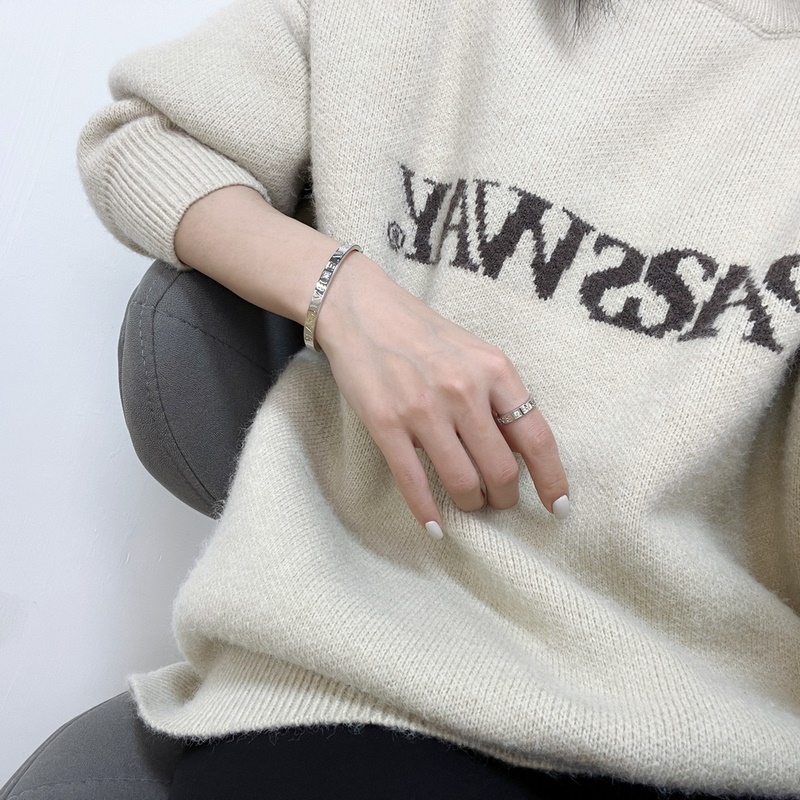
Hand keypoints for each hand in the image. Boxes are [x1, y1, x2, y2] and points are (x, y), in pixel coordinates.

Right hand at [315, 252, 570, 536]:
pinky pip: (414, 482)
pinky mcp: (386, 424)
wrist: (363, 310)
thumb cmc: (425, 335)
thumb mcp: (476, 353)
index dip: (552, 480)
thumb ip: (500, 396)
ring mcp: (423, 409)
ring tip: (469, 502)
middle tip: (499, 500)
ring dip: (471, 504)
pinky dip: (427, 513)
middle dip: (505, 497)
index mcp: (495, 370)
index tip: (558, 507)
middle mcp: (463, 390)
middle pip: (502, 470)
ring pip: (462, 482)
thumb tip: (523, 452)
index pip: (537, 438)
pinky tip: (435, 527)